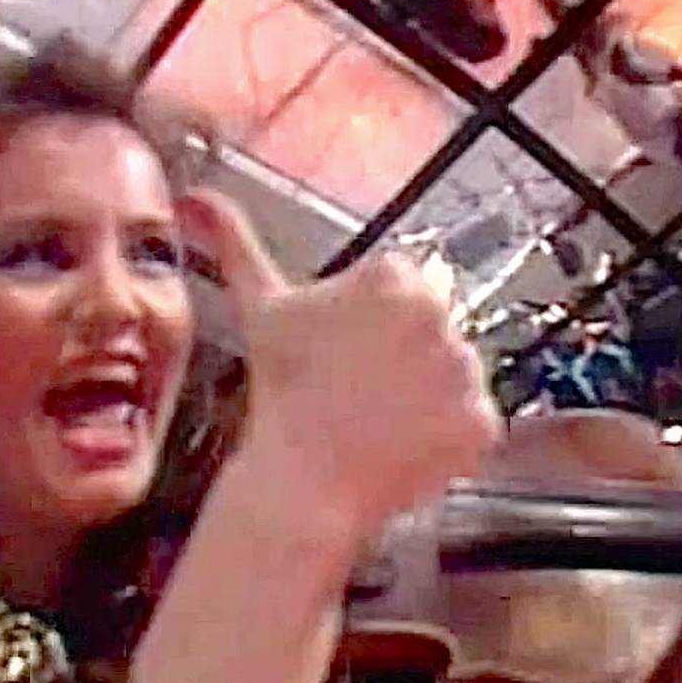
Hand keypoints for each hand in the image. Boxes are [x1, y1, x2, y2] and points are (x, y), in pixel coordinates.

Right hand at [179, 189, 505, 536]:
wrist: (300, 483)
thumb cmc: (279, 393)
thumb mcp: (259, 308)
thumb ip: (235, 242)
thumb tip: (198, 199)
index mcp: (394, 277)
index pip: (399, 287)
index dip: (369, 322)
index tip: (345, 352)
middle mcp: (442, 314)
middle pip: (431, 326)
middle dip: (402, 352)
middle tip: (359, 388)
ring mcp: (468, 371)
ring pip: (454, 372)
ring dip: (427, 393)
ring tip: (379, 418)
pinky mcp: (483, 422)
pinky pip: (474, 420)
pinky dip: (449, 435)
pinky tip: (404, 443)